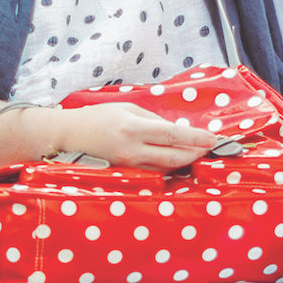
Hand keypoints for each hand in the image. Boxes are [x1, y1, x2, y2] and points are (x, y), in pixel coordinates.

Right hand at [51, 103, 220, 170]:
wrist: (70, 136)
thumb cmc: (97, 117)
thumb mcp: (125, 108)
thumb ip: (152, 119)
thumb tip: (175, 130)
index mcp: (133, 128)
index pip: (173, 135)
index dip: (196, 138)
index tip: (212, 138)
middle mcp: (132, 150)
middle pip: (174, 156)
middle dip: (196, 153)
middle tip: (210, 148)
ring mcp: (129, 165)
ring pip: (166, 168)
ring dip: (185, 162)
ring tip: (198, 154)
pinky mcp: (125, 173)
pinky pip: (154, 172)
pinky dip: (169, 167)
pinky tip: (178, 161)